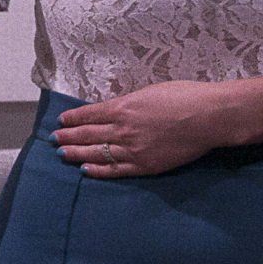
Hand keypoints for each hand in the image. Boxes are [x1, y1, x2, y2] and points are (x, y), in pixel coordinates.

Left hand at [53, 80, 228, 178]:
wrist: (209, 117)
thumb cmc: (183, 97)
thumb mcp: (148, 92)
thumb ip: (127, 103)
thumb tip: (112, 110)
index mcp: (123, 108)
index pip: (88, 115)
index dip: (72, 119)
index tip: (61, 121)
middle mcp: (123, 130)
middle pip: (88, 135)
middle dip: (68, 137)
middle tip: (54, 140)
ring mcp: (133, 150)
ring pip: (97, 154)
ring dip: (77, 154)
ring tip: (62, 154)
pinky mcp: (145, 166)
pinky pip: (115, 170)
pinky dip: (98, 171)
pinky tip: (85, 170)